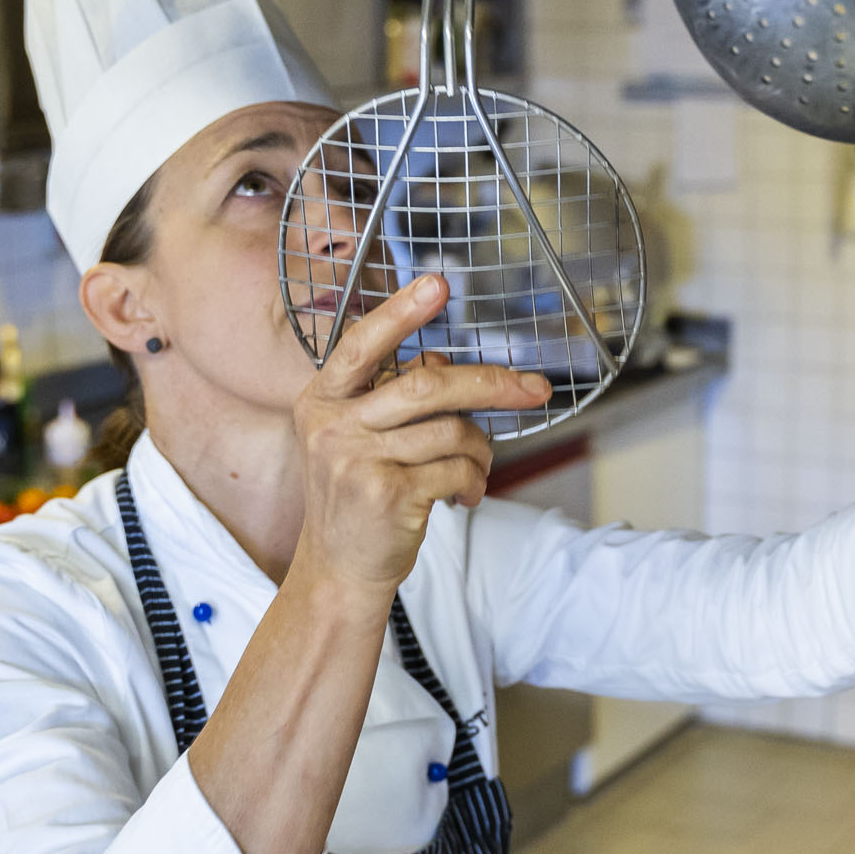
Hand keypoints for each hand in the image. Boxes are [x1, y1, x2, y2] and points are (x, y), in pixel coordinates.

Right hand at [290, 275, 549, 598]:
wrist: (338, 570)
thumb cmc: (357, 497)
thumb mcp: (360, 439)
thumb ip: (395, 398)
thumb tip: (445, 364)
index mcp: (321, 400)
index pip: (361, 344)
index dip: (401, 312)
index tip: (437, 283)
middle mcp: (332, 425)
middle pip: (426, 384)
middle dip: (490, 383)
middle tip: (533, 388)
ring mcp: (356, 461)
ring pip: (451, 431)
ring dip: (480, 450)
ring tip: (476, 468)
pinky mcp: (387, 494)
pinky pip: (456, 469)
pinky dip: (472, 480)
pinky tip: (463, 494)